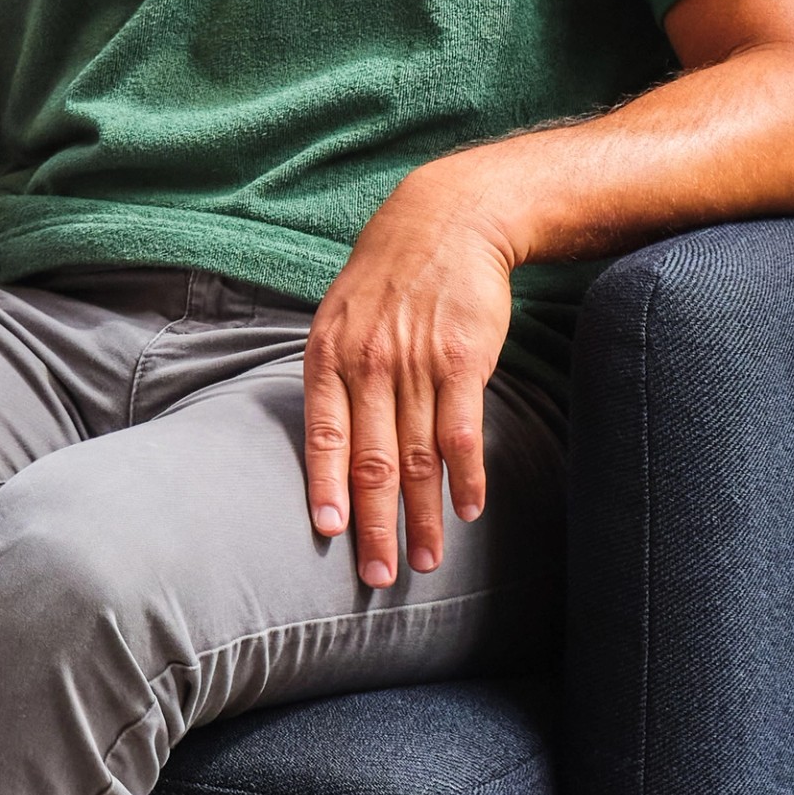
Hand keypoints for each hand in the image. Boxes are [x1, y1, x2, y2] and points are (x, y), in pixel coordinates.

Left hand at [302, 159, 516, 584]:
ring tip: (429, 561)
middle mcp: (369, 365)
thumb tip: (326, 446)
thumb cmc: (388, 277)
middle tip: (378, 575)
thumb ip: (333, 377)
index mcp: (329, 356)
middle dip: (375, 525)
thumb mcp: (340, 316)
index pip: (324, 437)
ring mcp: (417, 364)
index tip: (331, 533)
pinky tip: (469, 510)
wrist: (447, 220)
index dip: (328, 488)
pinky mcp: (463, 361)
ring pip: (417, 458)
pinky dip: (466, 477)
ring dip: (424, 516)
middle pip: (372, 462)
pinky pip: (463, 433)